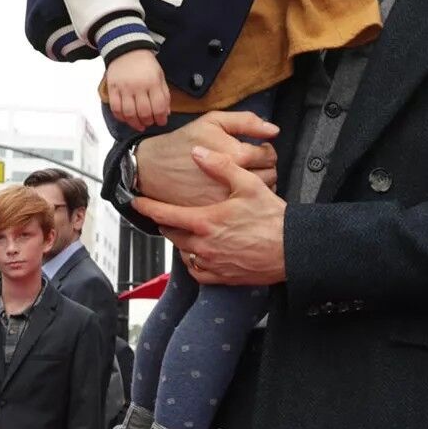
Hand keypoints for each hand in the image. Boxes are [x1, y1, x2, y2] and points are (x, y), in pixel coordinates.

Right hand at [106, 49, 170, 131]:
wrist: (127, 50)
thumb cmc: (146, 65)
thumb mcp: (160, 77)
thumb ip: (164, 95)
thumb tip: (166, 113)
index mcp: (153, 83)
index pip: (158, 107)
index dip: (161, 118)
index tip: (161, 122)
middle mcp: (138, 86)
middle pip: (143, 112)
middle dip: (148, 122)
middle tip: (150, 123)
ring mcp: (124, 88)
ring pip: (129, 113)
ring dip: (135, 123)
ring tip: (139, 125)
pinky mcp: (112, 89)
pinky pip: (115, 108)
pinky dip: (120, 117)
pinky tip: (126, 119)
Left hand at [133, 146, 286, 286]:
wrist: (291, 249)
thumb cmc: (272, 217)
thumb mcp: (248, 184)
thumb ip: (220, 166)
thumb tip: (198, 152)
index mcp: (206, 221)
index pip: (165, 213)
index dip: (147, 207)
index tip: (136, 202)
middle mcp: (203, 244)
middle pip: (171, 233)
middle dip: (165, 222)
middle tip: (165, 213)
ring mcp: (211, 263)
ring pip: (183, 252)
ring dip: (180, 241)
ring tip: (185, 231)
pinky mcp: (221, 277)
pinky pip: (196, 271)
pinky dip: (193, 262)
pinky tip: (199, 253)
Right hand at [136, 112, 279, 206]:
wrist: (152, 168)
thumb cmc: (181, 144)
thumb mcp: (212, 121)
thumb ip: (246, 122)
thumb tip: (273, 130)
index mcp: (234, 155)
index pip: (269, 155)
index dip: (266, 150)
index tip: (259, 149)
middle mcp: (232, 180)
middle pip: (270, 175)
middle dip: (266, 167)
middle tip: (254, 162)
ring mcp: (224, 199)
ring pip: (259, 193)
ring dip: (259, 183)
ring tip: (245, 174)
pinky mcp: (215, 212)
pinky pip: (243, 207)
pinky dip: (244, 198)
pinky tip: (236, 189)